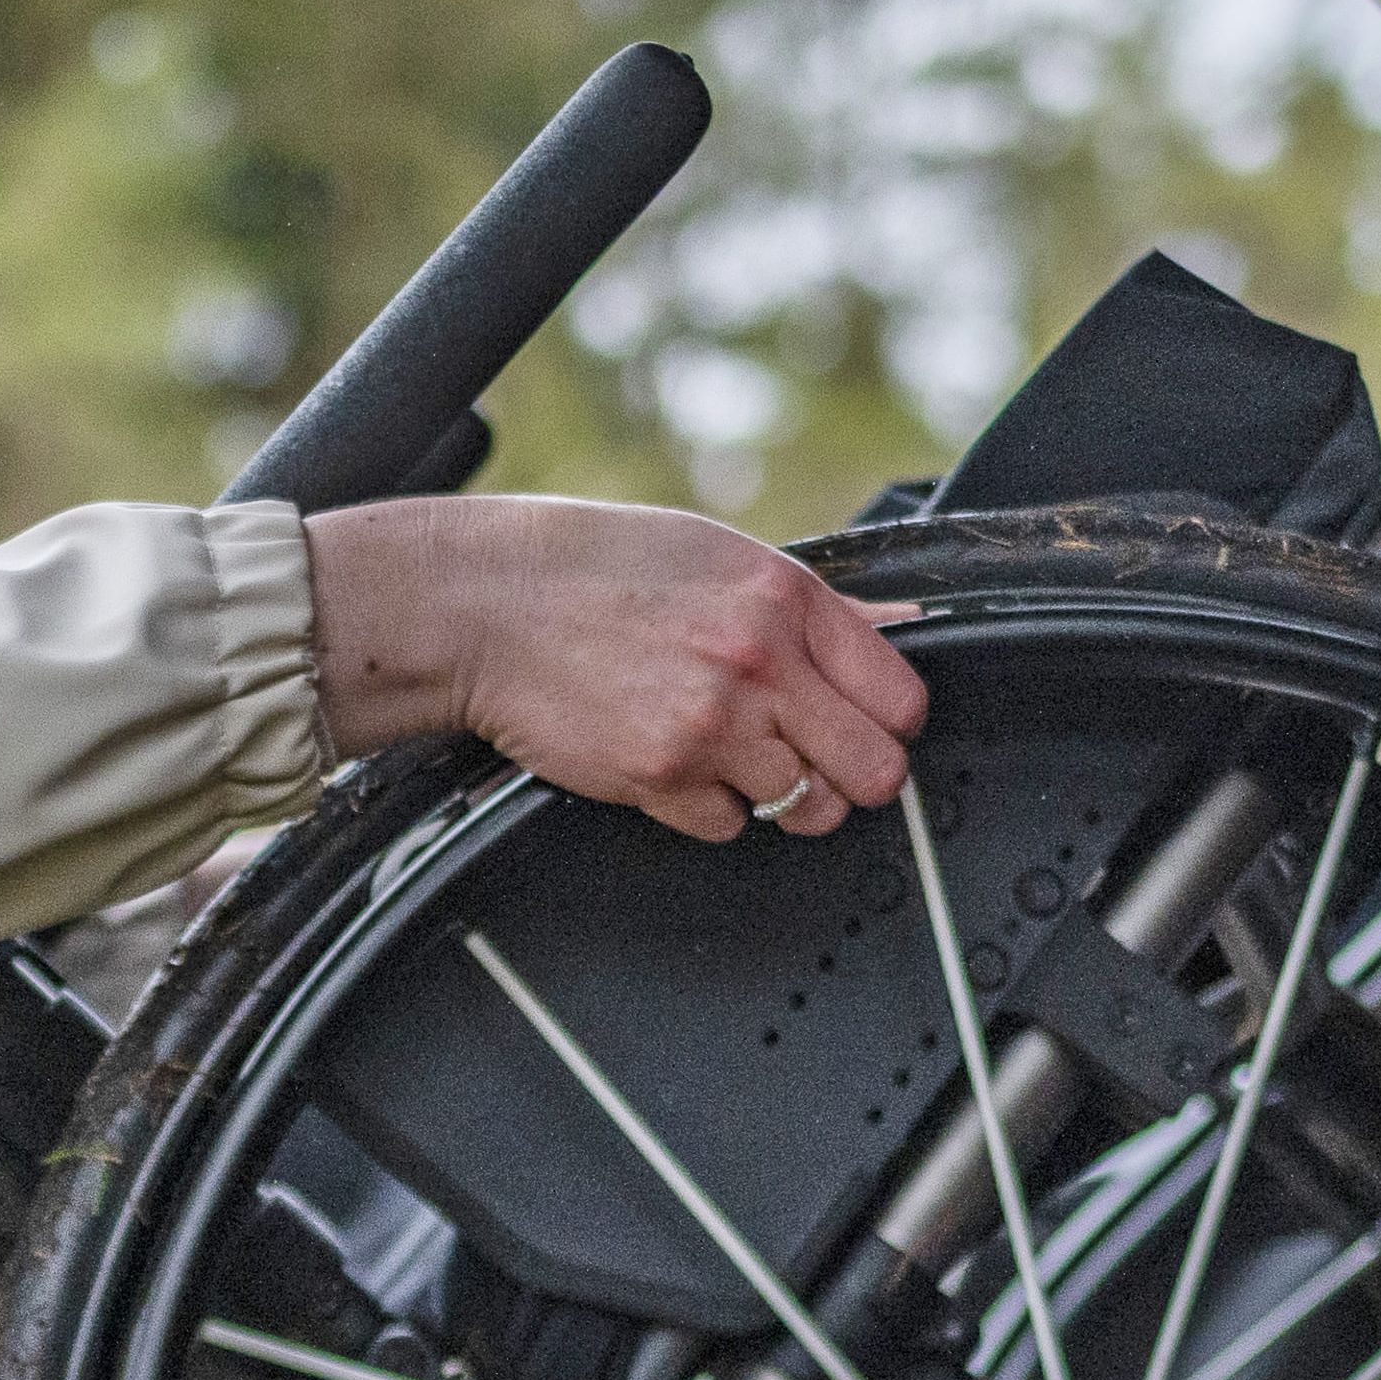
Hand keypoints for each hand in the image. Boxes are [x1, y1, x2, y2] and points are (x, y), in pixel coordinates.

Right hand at [299, 496, 929, 843]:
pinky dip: (705, 806)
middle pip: (874, 770)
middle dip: (851, 775)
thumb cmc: (589, 567)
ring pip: (804, 806)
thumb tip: (901, 624)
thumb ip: (813, 604)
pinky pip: (725, 825)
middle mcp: (759, 661)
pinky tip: (669, 757)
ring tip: (727, 752)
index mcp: (784, 596)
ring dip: (776, 792)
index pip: (901, 696)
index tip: (864, 724)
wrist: (479, 602)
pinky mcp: (660, 776)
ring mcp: (711, 725)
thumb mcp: (716, 554)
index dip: (889, 721)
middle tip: (814, 760)